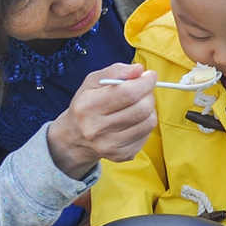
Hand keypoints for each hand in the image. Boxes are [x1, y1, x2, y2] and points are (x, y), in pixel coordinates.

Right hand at [47, 63, 157, 179]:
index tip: (150, 76)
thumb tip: (140, 70)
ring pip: (149, 122)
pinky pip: (147, 134)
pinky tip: (133, 120)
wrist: (75, 137)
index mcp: (87, 107)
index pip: (128, 93)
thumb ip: (116, 71)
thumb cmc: (87, 103)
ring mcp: (109, 146)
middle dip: (148, 95)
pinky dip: (145, 124)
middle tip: (142, 91)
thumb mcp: (93, 81)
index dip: (145, 82)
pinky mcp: (122, 155)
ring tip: (136, 105)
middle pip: (142, 108)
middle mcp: (96, 129)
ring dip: (149, 109)